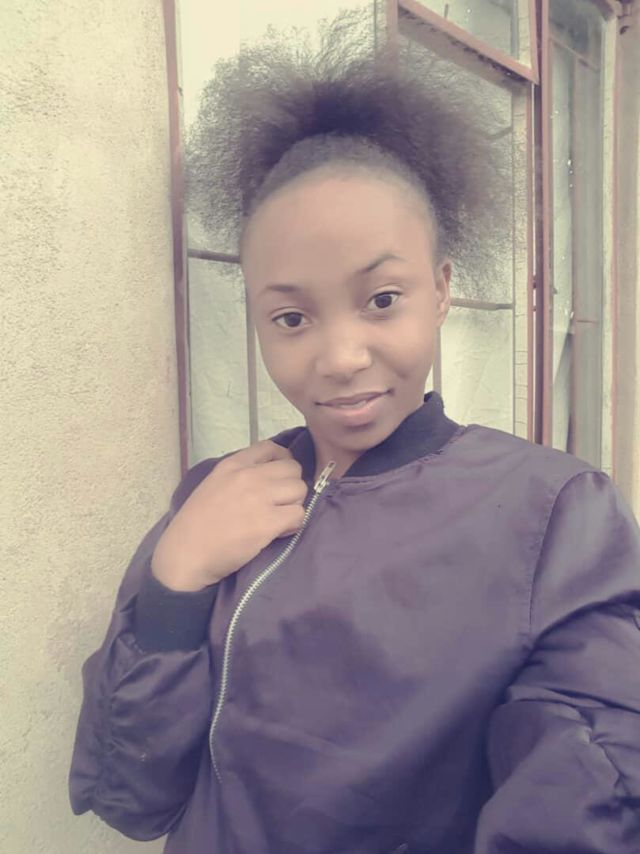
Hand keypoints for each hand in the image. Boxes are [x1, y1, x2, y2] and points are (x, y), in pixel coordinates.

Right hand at [151, 440, 307, 591]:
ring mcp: (259, 498)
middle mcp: (248, 476)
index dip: (282, 461)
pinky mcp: (267, 522)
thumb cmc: (197, 524)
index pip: (270, 448)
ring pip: (300, 490)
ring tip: (279, 518)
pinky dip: (293, 525)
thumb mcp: (214, 484)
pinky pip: (298, 515)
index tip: (279, 478)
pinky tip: (278, 532)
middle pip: (292, 468)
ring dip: (294, 505)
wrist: (185, 554)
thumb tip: (269, 476)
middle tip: (280, 504)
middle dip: (291, 486)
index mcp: (232, 465)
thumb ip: (239, 475)